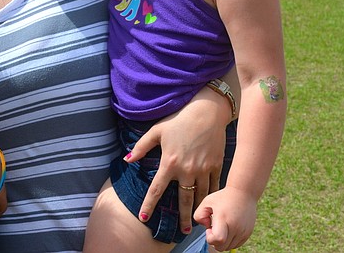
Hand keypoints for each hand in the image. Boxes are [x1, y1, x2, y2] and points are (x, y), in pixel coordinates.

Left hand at [125, 96, 228, 233]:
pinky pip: (213, 186)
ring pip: (201, 195)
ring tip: (199, 222)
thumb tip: (127, 160)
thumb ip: (141, 147)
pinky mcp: (216, 166)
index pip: (156, 190)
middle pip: (184, 200)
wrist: (207, 112)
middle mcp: (187, 169)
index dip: (149, 205)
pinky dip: (211, 196)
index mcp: (169, 162)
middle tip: (184, 232)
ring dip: (199, 210)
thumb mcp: (157, 130)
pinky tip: (211, 204)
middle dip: (184, 218)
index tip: (143, 218)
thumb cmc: (179, 120)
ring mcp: (203, 169)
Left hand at [194, 187, 256, 250]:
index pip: (218, 239)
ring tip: (222, 226)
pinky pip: (236, 244)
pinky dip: (230, 240)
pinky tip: (228, 228)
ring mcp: (243, 231)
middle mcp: (235, 227)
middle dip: (214, 241)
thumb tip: (206, 227)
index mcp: (223, 218)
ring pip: (229, 247)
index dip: (210, 238)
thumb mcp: (206, 202)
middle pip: (222, 247)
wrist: (243, 193)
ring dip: (222, 241)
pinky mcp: (248, 233)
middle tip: (214, 227)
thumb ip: (199, 215)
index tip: (209, 228)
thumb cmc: (223, 197)